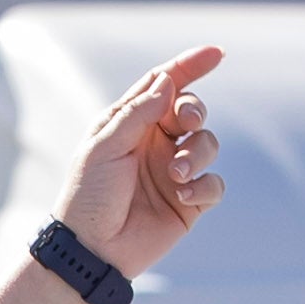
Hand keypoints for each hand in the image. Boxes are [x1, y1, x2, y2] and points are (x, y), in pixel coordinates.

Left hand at [59, 48, 229, 283]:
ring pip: (208, 144)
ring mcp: (174, 172)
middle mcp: (156, 143)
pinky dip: (204, 186)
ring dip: (198, 153)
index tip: (216, 53)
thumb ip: (137, 113)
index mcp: (132, 123)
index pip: (165, 85)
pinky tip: (183, 196)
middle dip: (195, 111)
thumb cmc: (88, 196)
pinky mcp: (189, 202)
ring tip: (176, 173)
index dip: (190, 66)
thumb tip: (167, 82)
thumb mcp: (105, 147)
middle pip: (192, 110)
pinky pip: (214, 185)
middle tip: (187, 124)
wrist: (90, 250)